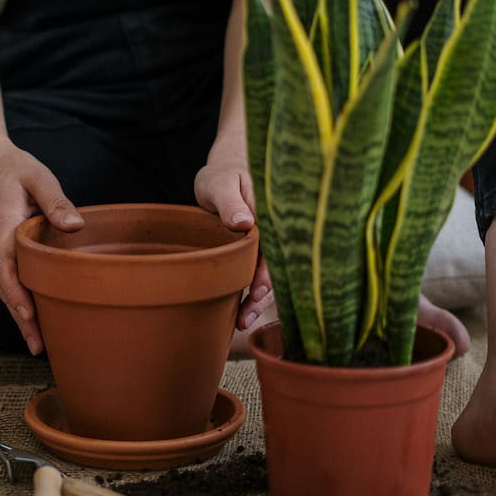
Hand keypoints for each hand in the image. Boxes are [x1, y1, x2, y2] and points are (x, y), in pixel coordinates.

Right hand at [0, 140, 83, 354]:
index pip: (6, 269)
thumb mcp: (38, 176)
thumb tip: (76, 226)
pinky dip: (15, 299)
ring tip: (37, 342)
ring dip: (17, 314)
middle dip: (19, 319)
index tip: (29, 317)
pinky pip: (3, 279)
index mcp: (1, 227)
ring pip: (2, 287)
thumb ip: (56, 201)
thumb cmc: (12, 167)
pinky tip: (29, 315)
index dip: (16, 296)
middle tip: (39, 346)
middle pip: (3, 288)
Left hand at [193, 156, 271, 328]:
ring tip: (242, 322)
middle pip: (275, 267)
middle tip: (246, 316)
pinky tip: (241, 313)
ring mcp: (266, 244)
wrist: (224, 173)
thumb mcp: (221, 183)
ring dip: (257, 300)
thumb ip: (230, 201)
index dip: (268, 273)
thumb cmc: (222, 175)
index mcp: (271, 216)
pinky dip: (251, 293)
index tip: (258, 291)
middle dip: (263, 293)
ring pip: (268, 275)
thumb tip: (245, 222)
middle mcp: (274, 233)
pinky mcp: (256, 252)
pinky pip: (257, 274)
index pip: (275, 248)